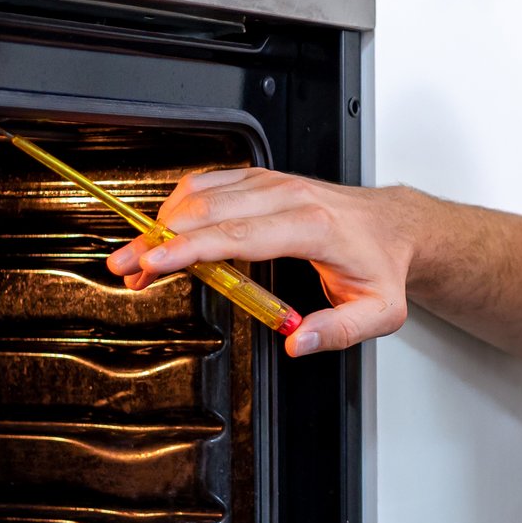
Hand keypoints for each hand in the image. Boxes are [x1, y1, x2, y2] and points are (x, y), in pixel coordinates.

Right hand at [106, 168, 421, 358]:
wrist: (394, 226)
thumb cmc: (381, 265)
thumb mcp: (378, 312)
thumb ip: (339, 330)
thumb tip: (300, 343)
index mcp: (312, 227)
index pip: (238, 235)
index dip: (190, 249)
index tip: (154, 263)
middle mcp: (288, 196)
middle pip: (207, 210)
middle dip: (158, 240)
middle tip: (126, 270)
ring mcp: (272, 183)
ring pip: (201, 191)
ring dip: (161, 222)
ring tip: (136, 259)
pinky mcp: (261, 179)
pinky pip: (209, 182)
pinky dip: (178, 205)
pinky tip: (162, 231)